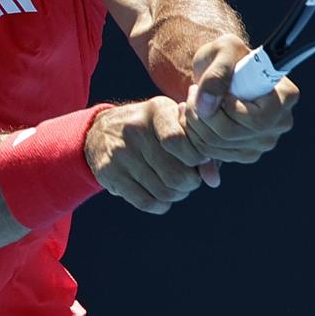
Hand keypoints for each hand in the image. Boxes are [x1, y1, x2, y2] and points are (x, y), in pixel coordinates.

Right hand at [84, 98, 207, 213]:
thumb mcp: (174, 124)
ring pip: (164, 192)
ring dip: (177, 195)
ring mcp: (120, 152)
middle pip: (176, 174)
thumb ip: (199, 147)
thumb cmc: (153, 130)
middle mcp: (135, 129)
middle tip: (189, 179)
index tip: (199, 161)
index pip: (179, 141)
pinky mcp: (109, 173)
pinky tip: (161, 197)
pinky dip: (161, 205)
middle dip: (190, 183)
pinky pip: (146, 202)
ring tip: (176, 187)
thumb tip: (213, 179)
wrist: (100, 132)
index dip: (197, 159)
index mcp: (156, 110)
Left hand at [183, 34, 298, 164]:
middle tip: (191, 93)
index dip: (230, 109)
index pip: (258, 119)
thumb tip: (207, 107)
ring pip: (219, 146)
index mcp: (286, 96)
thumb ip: (216, 73)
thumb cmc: (227, 56)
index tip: (217, 92)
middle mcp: (280, 123)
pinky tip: (194, 116)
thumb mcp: (223, 50)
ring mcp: (263, 142)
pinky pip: (213, 154)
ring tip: (189, 101)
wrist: (220, 73)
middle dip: (203, 115)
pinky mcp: (245, 154)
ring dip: (194, 124)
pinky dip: (195, 136)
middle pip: (234, 134)